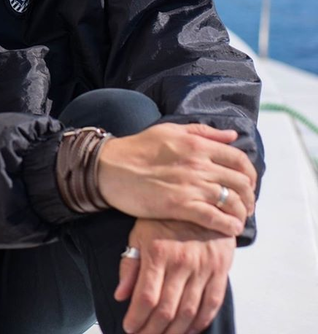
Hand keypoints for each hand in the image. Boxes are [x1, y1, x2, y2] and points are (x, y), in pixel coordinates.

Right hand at [98, 123, 255, 236]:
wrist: (110, 167)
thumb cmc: (138, 148)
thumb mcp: (170, 130)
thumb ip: (203, 132)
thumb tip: (233, 136)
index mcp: (197, 145)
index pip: (239, 160)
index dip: (250, 175)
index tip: (248, 185)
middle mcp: (198, 164)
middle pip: (240, 183)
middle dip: (249, 198)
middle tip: (246, 206)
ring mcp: (190, 186)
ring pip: (231, 202)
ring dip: (241, 213)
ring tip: (238, 219)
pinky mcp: (179, 205)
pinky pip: (214, 218)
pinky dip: (228, 226)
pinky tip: (229, 229)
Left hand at [115, 219, 234, 333]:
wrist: (200, 202)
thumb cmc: (164, 219)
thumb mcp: (140, 233)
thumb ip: (130, 264)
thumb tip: (120, 295)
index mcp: (158, 252)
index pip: (146, 296)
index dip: (137, 317)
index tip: (128, 328)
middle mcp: (181, 262)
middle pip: (167, 309)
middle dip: (152, 330)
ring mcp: (203, 268)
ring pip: (189, 312)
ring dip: (174, 332)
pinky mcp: (219, 271)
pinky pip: (212, 304)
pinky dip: (200, 323)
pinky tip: (189, 330)